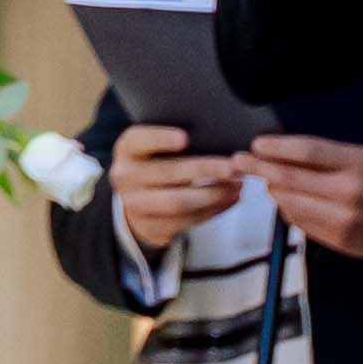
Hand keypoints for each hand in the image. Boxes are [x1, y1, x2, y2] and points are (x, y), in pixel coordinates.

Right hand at [106, 126, 244, 259]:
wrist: (136, 200)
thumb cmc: (155, 163)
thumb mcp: (154, 147)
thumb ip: (177, 140)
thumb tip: (218, 135)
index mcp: (127, 149)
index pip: (140, 140)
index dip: (161, 139)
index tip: (185, 138)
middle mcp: (126, 177)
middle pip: (167, 173)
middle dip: (204, 169)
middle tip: (231, 166)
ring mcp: (136, 205)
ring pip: (179, 202)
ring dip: (214, 194)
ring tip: (237, 184)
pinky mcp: (152, 227)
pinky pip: (187, 220)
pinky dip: (214, 209)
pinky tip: (230, 198)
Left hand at [248, 132, 362, 264]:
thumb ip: (331, 154)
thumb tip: (288, 153)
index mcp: (358, 164)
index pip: (307, 152)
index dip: (277, 147)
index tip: (257, 144)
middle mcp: (348, 193)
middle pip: (291, 179)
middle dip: (259, 168)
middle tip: (240, 161)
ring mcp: (342, 219)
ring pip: (290, 203)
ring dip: (272, 190)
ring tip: (265, 179)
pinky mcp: (338, 240)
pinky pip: (300, 223)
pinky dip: (288, 209)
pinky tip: (286, 200)